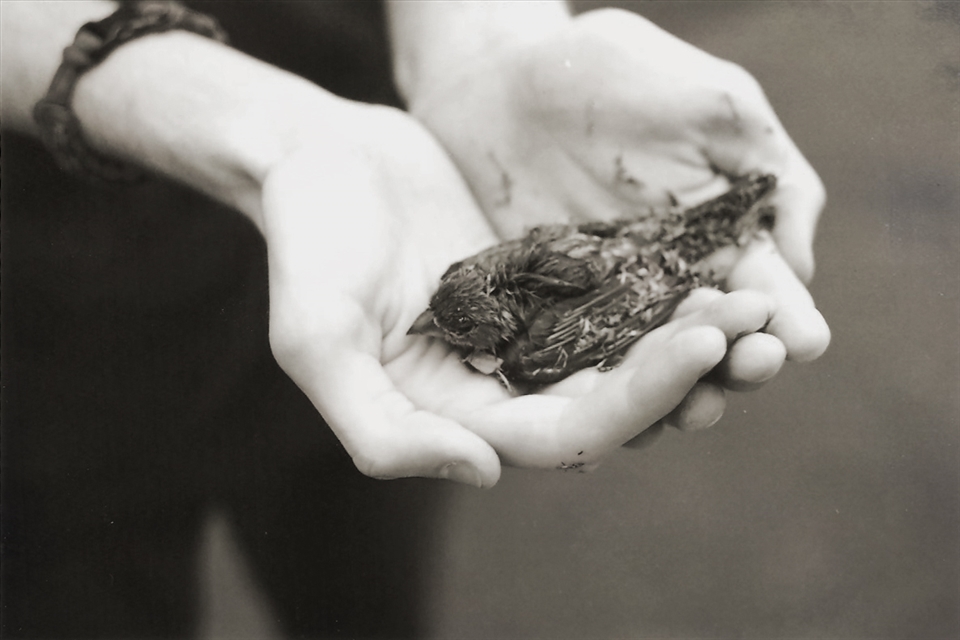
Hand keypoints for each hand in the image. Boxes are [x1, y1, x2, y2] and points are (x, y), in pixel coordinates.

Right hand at [259, 104, 772, 481]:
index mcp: (454, 418)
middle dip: (685, 370)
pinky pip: (612, 299)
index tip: (697, 348)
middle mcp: (498, 388)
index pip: (560, 436)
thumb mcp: (315, 340)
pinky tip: (711, 264)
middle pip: (611, 402)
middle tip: (753, 323)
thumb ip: (380, 428)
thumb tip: (485, 475)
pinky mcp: (542, 286)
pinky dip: (659, 290)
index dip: (635, 404)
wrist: (321, 160)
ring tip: (754, 299)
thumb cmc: (308, 245)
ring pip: (621, 355)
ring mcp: (524, 337)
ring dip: (687, 335)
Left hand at [404, 8, 829, 429]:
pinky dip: (588, 389)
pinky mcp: (545, 312)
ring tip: (685, 410)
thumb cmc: (615, 73)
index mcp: (721, 238)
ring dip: (669, 393)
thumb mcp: (709, 107)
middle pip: (708, 341)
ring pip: (644, 366)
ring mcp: (605, 304)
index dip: (782, 317)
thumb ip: (766, 174)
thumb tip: (796, 264)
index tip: (797, 342)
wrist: (505, 75)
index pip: (762, 289)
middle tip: (747, 372)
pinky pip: (570, 359)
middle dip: (732, 361)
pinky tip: (603, 418)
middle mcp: (669, 284)